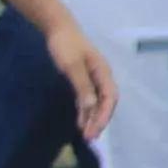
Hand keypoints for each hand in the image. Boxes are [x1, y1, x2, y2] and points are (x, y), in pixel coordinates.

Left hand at [43, 18, 117, 143]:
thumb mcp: (72, 66)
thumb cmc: (66, 45)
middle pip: (106, 103)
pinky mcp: (84, 78)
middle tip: (89, 138)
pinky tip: (80, 120)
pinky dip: (85, 110)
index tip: (94, 131)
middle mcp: (102, 77)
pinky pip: (88, 98)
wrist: (58, 29)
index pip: (109, 99)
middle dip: (100, 121)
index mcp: (103, 73)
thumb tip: (91, 106)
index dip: (104, 116)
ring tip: (85, 134)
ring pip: (97, 102)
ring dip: (92, 118)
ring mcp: (94, 78)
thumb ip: (82, 86)